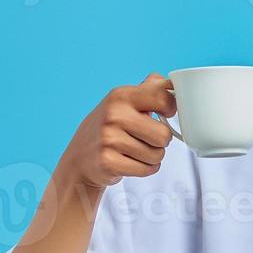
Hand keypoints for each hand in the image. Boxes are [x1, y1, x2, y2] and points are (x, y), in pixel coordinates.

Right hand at [63, 72, 176, 190]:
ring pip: (157, 155)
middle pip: (164, 135)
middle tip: (147, 139)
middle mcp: (114, 115)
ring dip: (153, 156)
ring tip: (136, 151)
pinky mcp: (108, 162)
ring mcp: (109, 139)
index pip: (163, 97)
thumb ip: (149, 89)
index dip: (171, 108)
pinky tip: (131, 162)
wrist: (80, 157)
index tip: (166, 113)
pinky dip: (145, 169)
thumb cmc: (109, 127)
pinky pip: (147, 169)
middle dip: (161, 141)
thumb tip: (172, 82)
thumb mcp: (123, 102)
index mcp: (121, 95)